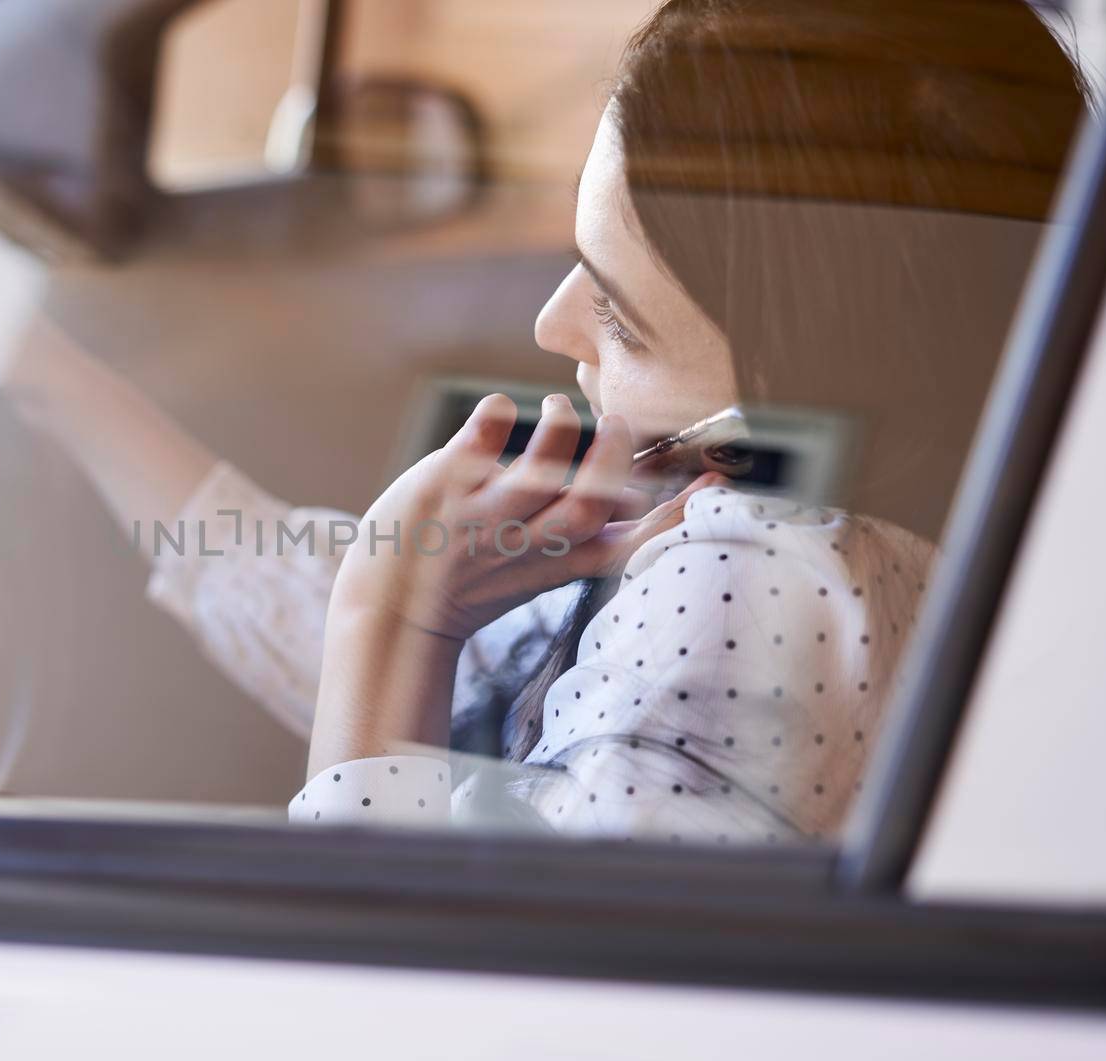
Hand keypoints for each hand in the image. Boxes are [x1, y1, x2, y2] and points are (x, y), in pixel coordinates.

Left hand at [330, 393, 719, 641]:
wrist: (392, 608)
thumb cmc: (474, 576)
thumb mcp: (539, 567)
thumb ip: (588, 532)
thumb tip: (638, 493)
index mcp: (558, 561)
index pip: (627, 544)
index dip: (672, 515)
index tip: (714, 480)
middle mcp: (524, 542)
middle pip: (586, 507)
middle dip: (611, 460)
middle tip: (618, 422)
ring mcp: (482, 518)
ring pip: (535, 477)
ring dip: (559, 431)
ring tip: (559, 408)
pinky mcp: (443, 490)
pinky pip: (474, 446)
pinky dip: (494, 419)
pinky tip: (499, 408)